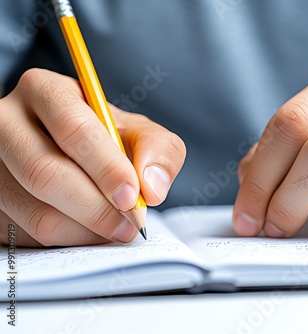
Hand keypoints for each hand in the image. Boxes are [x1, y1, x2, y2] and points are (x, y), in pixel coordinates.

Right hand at [0, 69, 184, 246]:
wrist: (75, 154)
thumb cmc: (106, 140)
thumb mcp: (139, 132)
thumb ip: (159, 150)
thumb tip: (151, 188)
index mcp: (46, 92)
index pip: (73, 129)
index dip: (106, 167)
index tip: (132, 196)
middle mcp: (8, 122)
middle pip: (45, 174)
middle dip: (97, 208)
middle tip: (129, 224)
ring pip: (35, 211)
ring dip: (85, 230)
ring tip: (115, 228)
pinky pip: (29, 234)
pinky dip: (68, 239)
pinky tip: (88, 229)